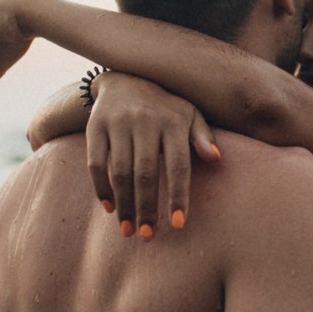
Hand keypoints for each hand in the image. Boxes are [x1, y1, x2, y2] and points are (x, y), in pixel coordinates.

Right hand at [85, 73, 218, 238]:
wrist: (127, 75)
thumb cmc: (166, 105)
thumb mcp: (189, 114)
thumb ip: (202, 137)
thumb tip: (217, 158)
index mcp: (173, 121)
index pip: (178, 165)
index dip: (178, 196)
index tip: (178, 225)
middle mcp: (145, 121)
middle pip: (146, 173)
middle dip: (147, 208)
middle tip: (148, 235)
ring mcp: (118, 123)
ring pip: (119, 172)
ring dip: (124, 204)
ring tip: (128, 229)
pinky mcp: (95, 126)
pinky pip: (96, 163)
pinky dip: (101, 188)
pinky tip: (110, 207)